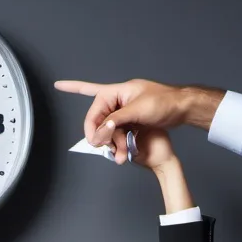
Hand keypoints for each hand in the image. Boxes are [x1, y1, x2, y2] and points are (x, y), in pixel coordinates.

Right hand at [54, 79, 222, 162]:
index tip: (58, 85)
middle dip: (99, 134)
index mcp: (119, 91)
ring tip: (118, 156)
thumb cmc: (165, 103)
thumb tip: (100, 129)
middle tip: (100, 147)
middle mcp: (119, 100)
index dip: (73, 87)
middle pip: (98, 118)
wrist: (184, 109)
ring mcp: (125, 112)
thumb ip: (116, 120)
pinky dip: (117, 144)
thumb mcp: (138, 110)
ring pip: (107, 129)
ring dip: (110, 144)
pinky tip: (118, 152)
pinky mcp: (131, 122)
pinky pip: (116, 134)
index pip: (92, 94)